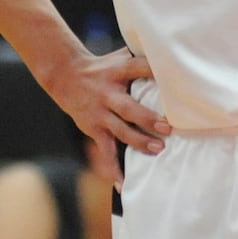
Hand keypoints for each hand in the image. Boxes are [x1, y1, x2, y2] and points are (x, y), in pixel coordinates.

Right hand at [46, 46, 169, 187]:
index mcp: (117, 72)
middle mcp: (108, 93)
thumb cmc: (102, 67)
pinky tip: (123, 184)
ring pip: (120, 130)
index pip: (137, 68)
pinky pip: (105, 151)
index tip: (172, 77)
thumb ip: (140, 58)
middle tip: (167, 128)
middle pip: (129, 107)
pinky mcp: (93, 128)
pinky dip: (113, 169)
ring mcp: (100, 112)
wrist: (65, 76)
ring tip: (158, 149)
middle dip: (147, 118)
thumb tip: (172, 54)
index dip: (152, 70)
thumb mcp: (118, 58)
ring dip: (139, 141)